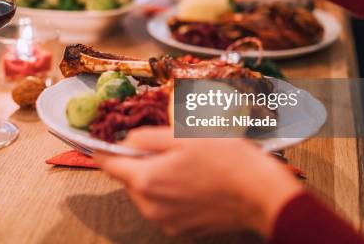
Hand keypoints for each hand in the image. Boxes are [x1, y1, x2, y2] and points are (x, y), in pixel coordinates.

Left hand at [95, 127, 301, 237]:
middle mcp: (151, 207)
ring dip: (156, 175)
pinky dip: (172, 191)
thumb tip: (126, 139)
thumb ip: (147, 136)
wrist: (263, 195)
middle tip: (162, 143)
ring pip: (148, 192)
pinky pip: (166, 206)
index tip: (100, 139)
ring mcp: (168, 222)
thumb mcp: (183, 134)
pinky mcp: (184, 228)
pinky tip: (195, 178)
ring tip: (185, 160)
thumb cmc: (227, 160)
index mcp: (146, 181)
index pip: (108, 165)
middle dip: (139, 160)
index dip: (103, 149)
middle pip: (130, 179)